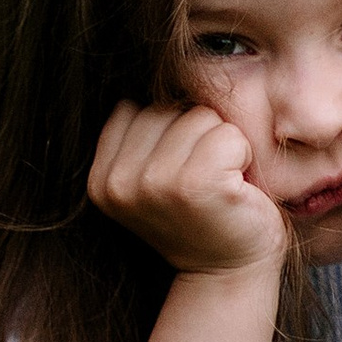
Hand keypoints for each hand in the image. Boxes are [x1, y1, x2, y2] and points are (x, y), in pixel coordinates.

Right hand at [88, 100, 286, 278]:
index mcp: (100, 178)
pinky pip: (227, 134)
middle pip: (167, 107)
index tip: (176, 175)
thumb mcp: (152, 176)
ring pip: (199, 116)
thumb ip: (140, 136)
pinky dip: (241, 156)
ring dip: (220, 146)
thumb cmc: (201, 214)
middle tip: (201, 184)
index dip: (168, 132)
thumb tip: (148, 69)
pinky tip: (234, 189)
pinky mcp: (194, 186)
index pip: (136, 108)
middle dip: (195, 136)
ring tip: (218, 184)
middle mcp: (118, 183)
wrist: (228, 271)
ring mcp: (153, 185)